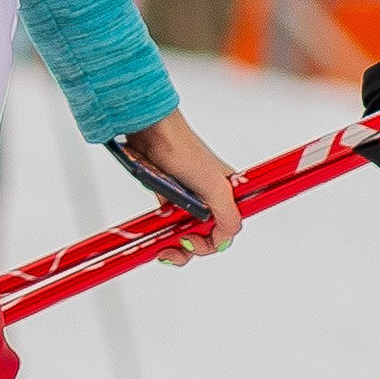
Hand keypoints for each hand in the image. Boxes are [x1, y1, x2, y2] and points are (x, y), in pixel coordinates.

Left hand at [123, 112, 242, 259]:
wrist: (151, 132)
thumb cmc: (183, 149)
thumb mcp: (215, 188)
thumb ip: (228, 217)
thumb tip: (225, 240)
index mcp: (226, 194)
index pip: (225, 230)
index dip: (210, 242)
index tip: (193, 241)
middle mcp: (209, 196)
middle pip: (204, 234)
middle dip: (189, 246)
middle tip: (173, 246)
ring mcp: (187, 196)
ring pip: (185, 229)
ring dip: (173, 241)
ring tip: (161, 245)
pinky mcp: (168, 192)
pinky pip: (168, 218)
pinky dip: (162, 228)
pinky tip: (154, 230)